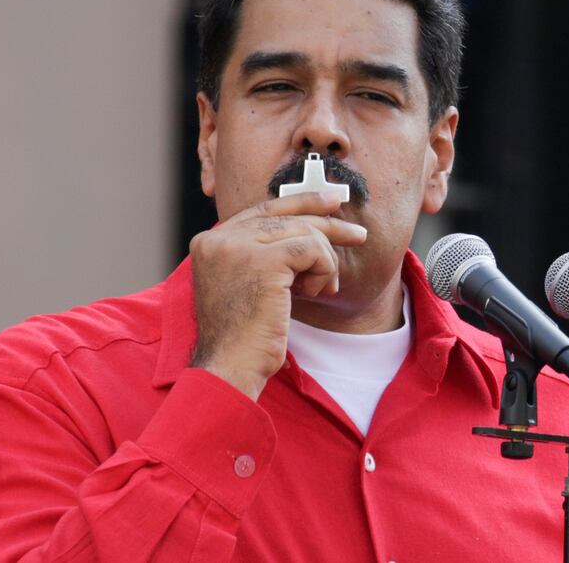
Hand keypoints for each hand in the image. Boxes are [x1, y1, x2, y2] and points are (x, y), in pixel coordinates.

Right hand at [189, 192, 366, 399]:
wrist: (231, 367)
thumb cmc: (245, 337)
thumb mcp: (247, 284)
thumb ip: (264, 253)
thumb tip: (309, 227)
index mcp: (210, 242)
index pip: (262, 210)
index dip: (300, 202)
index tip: (330, 203)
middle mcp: (219, 238)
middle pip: (286, 217)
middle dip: (327, 226)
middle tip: (359, 236)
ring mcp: (238, 247)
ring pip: (303, 233)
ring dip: (324, 262)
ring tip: (321, 290)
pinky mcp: (262, 260)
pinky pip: (312, 250)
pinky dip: (324, 270)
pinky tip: (316, 292)